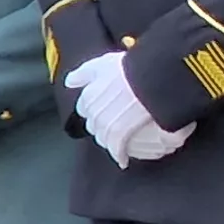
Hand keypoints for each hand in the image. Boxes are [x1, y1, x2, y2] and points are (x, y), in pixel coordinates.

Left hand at [63, 53, 192, 167]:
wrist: (154, 79)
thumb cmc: (131, 69)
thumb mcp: (104, 63)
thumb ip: (84, 73)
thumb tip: (69, 82)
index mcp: (88, 97)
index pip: (84, 108)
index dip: (96, 106)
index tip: (108, 105)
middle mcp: (93, 113)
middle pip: (94, 125)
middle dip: (102, 124)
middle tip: (118, 121)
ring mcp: (107, 126)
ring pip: (105, 139)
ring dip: (111, 140)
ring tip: (123, 139)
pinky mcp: (122, 137)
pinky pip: (118, 149)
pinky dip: (120, 155)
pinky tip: (124, 160)